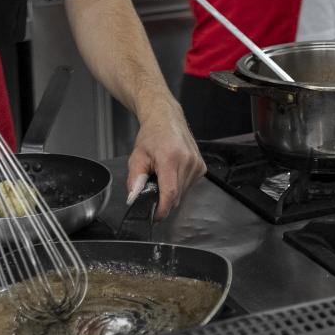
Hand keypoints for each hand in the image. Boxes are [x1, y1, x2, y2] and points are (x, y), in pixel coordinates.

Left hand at [125, 103, 205, 218]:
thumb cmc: (151, 135)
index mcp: (170, 158)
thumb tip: (133, 199)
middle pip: (176, 196)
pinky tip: (172, 172)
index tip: (154, 216)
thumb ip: (134, 180)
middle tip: (152, 186)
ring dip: (171, 191)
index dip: (162, 209)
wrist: (166, 118)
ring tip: (162, 175)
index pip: (170, 193)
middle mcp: (187, 161)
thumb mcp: (136, 156)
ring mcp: (197, 164)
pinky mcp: (202, 167)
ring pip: (183, 193)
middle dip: (163, 199)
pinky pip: (189, 186)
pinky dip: (179, 185)